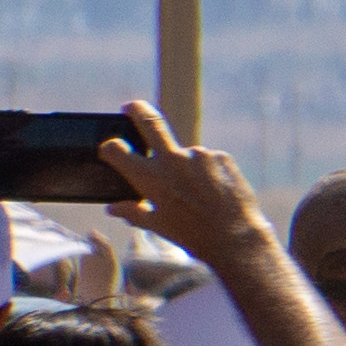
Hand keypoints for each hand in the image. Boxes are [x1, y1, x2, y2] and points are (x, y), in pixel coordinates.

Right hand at [102, 95, 264, 261]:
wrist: (235, 238)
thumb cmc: (192, 235)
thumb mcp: (157, 226)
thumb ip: (132, 212)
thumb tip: (111, 208)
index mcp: (150, 178)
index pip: (117, 149)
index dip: (110, 147)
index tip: (112, 148)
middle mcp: (173, 160)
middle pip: (151, 122)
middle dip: (137, 110)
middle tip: (131, 107)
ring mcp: (199, 155)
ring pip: (186, 155)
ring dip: (188, 168)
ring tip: (200, 195)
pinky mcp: (222, 156)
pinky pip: (209, 161)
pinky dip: (208, 173)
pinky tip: (216, 192)